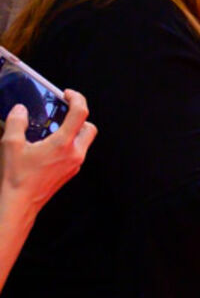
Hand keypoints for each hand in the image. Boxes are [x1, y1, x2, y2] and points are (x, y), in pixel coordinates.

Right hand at [1, 92, 95, 211]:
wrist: (20, 203)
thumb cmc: (18, 177)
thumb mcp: (11, 145)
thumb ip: (16, 122)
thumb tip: (20, 110)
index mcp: (63, 144)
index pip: (81, 114)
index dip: (77, 99)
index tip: (68, 94)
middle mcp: (74, 154)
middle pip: (89, 128)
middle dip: (79, 117)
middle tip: (63, 112)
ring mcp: (75, 164)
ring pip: (85, 141)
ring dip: (75, 131)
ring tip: (54, 129)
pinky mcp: (70, 172)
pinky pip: (77, 153)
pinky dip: (69, 144)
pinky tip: (51, 145)